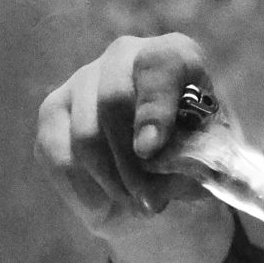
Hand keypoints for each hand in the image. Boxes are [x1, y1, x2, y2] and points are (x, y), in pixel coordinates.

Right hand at [35, 33, 234, 262]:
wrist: (159, 185)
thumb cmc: (193, 163)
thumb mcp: (209, 163)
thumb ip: (200, 161)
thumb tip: (178, 173)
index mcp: (175, 57)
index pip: (159, 66)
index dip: (154, 108)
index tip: (150, 151)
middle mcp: (124, 56)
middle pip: (113, 101)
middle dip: (132, 165)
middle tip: (152, 203)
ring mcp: (83, 80)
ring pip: (86, 137)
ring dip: (114, 184)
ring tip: (140, 207)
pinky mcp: (53, 112)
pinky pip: (59, 157)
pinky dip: (87, 191)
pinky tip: (109, 204)